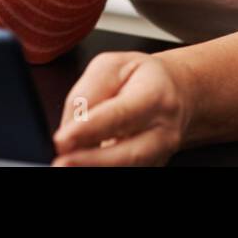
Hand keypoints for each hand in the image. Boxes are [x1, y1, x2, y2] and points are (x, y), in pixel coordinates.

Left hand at [51, 52, 191, 165]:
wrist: (176, 94)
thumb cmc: (141, 77)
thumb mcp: (112, 66)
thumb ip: (88, 92)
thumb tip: (70, 124)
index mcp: (155, 96)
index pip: (120, 115)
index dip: (89, 130)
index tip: (62, 139)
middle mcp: (163, 131)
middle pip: (128, 154)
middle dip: (91, 161)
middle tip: (61, 162)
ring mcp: (160, 154)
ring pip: (127, 168)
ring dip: (94, 168)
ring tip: (66, 165)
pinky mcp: (151, 167)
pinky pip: (125, 171)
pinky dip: (100, 169)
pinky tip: (80, 164)